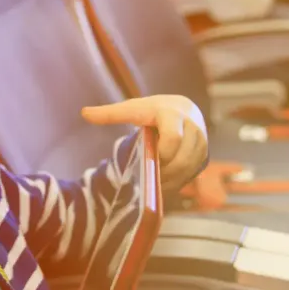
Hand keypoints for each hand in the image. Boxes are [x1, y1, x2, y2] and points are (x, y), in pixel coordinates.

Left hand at [81, 95, 207, 191]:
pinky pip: (191, 174)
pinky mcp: (204, 155)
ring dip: (169, 178)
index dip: (160, 153)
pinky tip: (163, 180)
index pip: (172, 138)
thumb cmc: (152, 110)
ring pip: (186, 169)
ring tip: (153, 178)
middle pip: (179, 159)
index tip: (148, 156)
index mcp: (173, 113)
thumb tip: (83, 112)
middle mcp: (192, 126)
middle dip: (162, 169)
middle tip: (148, 173)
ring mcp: (202, 142)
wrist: (183, 110)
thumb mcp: (132, 109)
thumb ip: (110, 113)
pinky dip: (176, 181)